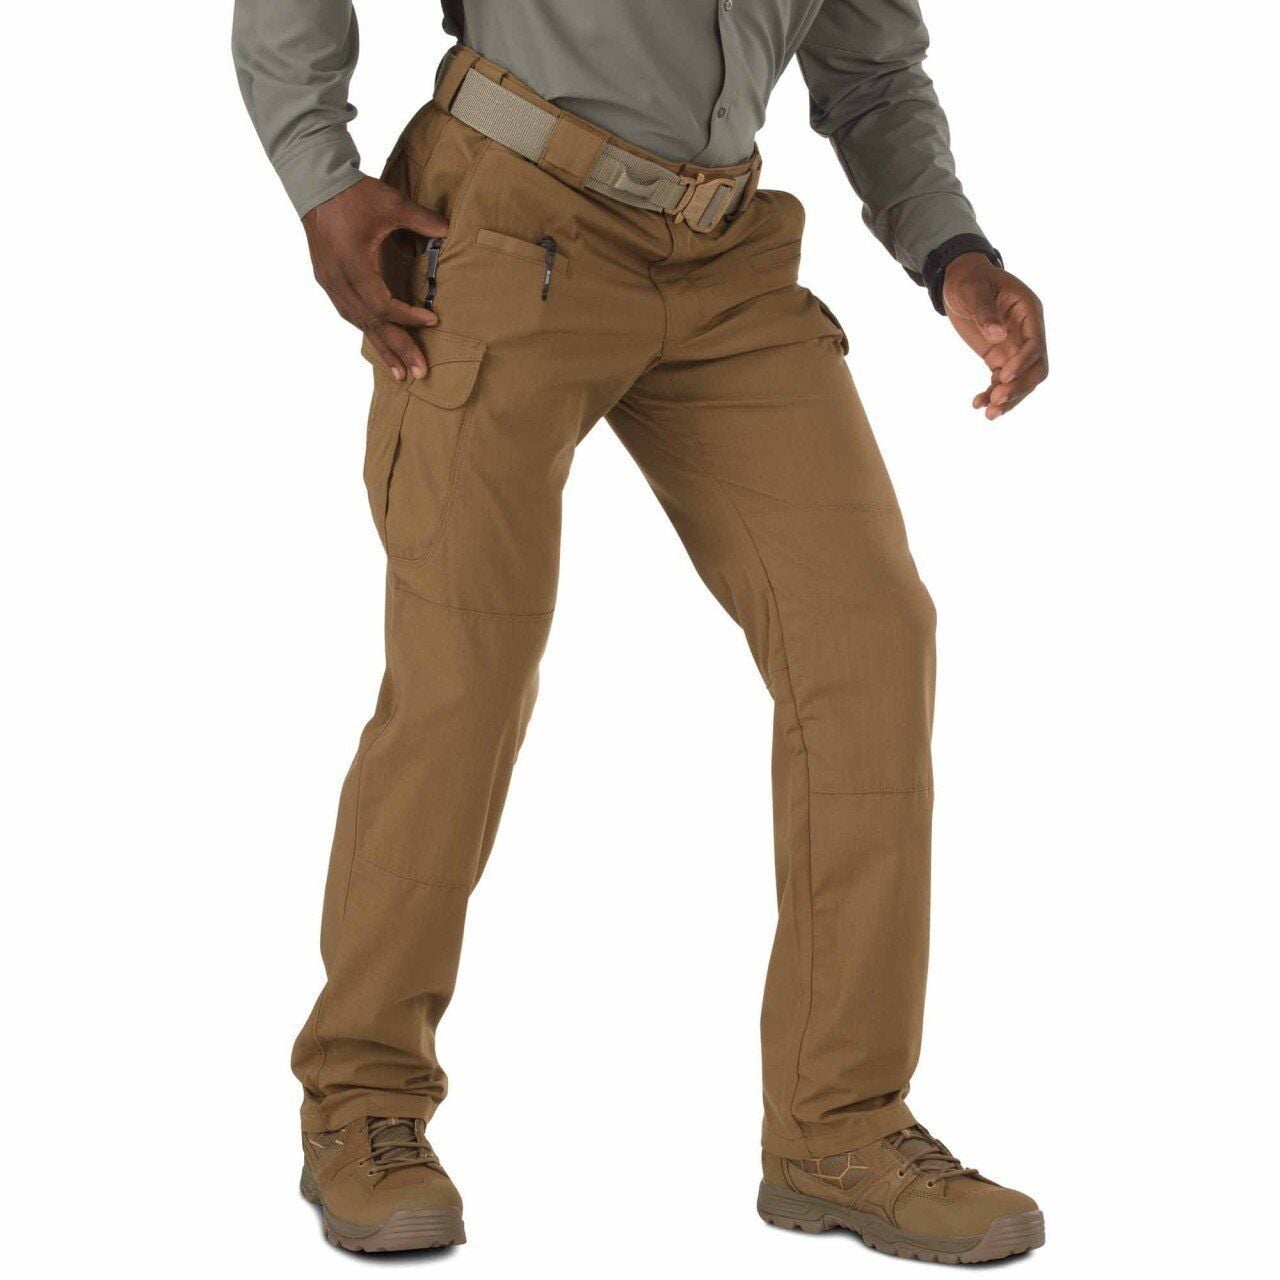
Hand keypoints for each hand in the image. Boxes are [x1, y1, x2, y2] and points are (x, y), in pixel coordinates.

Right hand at [303, 177, 448, 380]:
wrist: (314, 182)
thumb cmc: (353, 192)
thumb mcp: (391, 202)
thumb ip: (422, 219)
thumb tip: (449, 231)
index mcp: (352, 264)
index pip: (382, 304)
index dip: (407, 317)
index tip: (432, 321)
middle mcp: (338, 279)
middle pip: (371, 324)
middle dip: (397, 350)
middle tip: (420, 374)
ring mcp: (330, 282)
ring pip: (358, 323)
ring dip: (381, 348)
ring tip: (401, 373)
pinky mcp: (327, 279)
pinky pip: (349, 313)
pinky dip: (367, 329)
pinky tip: (379, 344)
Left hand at [943, 254, 1047, 419]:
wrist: (959, 282)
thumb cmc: (970, 280)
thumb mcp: (974, 290)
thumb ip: (985, 311)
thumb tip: (998, 335)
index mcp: (1029, 312)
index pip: (1035, 343)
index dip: (1023, 362)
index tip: (1004, 377)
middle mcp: (1027, 332)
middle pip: (1035, 367)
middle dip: (1019, 387)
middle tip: (997, 401)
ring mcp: (1014, 347)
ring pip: (1021, 380)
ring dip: (1008, 399)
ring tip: (988, 414)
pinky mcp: (999, 356)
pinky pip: (1001, 381)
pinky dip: (991, 393)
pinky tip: (977, 404)